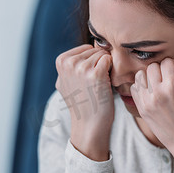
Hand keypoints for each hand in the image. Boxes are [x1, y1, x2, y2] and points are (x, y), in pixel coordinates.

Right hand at [55, 44, 113, 160]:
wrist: (89, 124)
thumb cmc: (82, 102)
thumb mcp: (66, 81)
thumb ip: (70, 65)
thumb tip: (76, 54)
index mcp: (61, 61)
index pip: (85, 48)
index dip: (91, 62)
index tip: (87, 79)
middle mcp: (69, 63)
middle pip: (95, 50)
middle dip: (98, 64)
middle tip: (94, 84)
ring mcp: (81, 68)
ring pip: (103, 54)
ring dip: (106, 68)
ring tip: (99, 85)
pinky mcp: (96, 74)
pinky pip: (109, 60)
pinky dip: (112, 71)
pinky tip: (106, 84)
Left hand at [130, 49, 173, 172]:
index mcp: (173, 87)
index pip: (166, 62)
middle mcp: (157, 93)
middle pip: (153, 67)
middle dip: (162, 71)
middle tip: (172, 84)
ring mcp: (147, 102)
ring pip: (141, 75)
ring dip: (150, 77)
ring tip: (161, 88)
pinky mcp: (141, 109)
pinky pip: (134, 88)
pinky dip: (142, 87)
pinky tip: (154, 94)